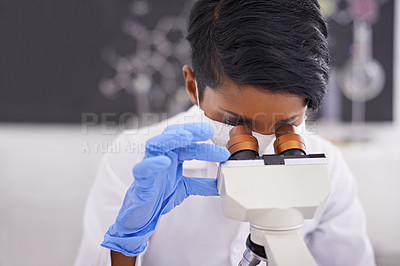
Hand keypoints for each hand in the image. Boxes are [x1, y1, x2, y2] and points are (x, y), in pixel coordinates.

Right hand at [101, 123, 229, 256]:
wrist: (142, 215)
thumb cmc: (159, 195)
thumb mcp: (186, 188)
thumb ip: (202, 184)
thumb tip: (222, 184)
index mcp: (173, 156)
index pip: (190, 144)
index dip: (207, 146)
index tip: (224, 152)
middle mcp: (162, 156)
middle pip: (174, 135)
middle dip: (191, 131)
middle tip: (208, 131)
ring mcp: (150, 164)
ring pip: (157, 143)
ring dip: (172, 138)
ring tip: (187, 137)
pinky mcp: (140, 178)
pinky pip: (144, 167)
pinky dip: (153, 163)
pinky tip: (165, 162)